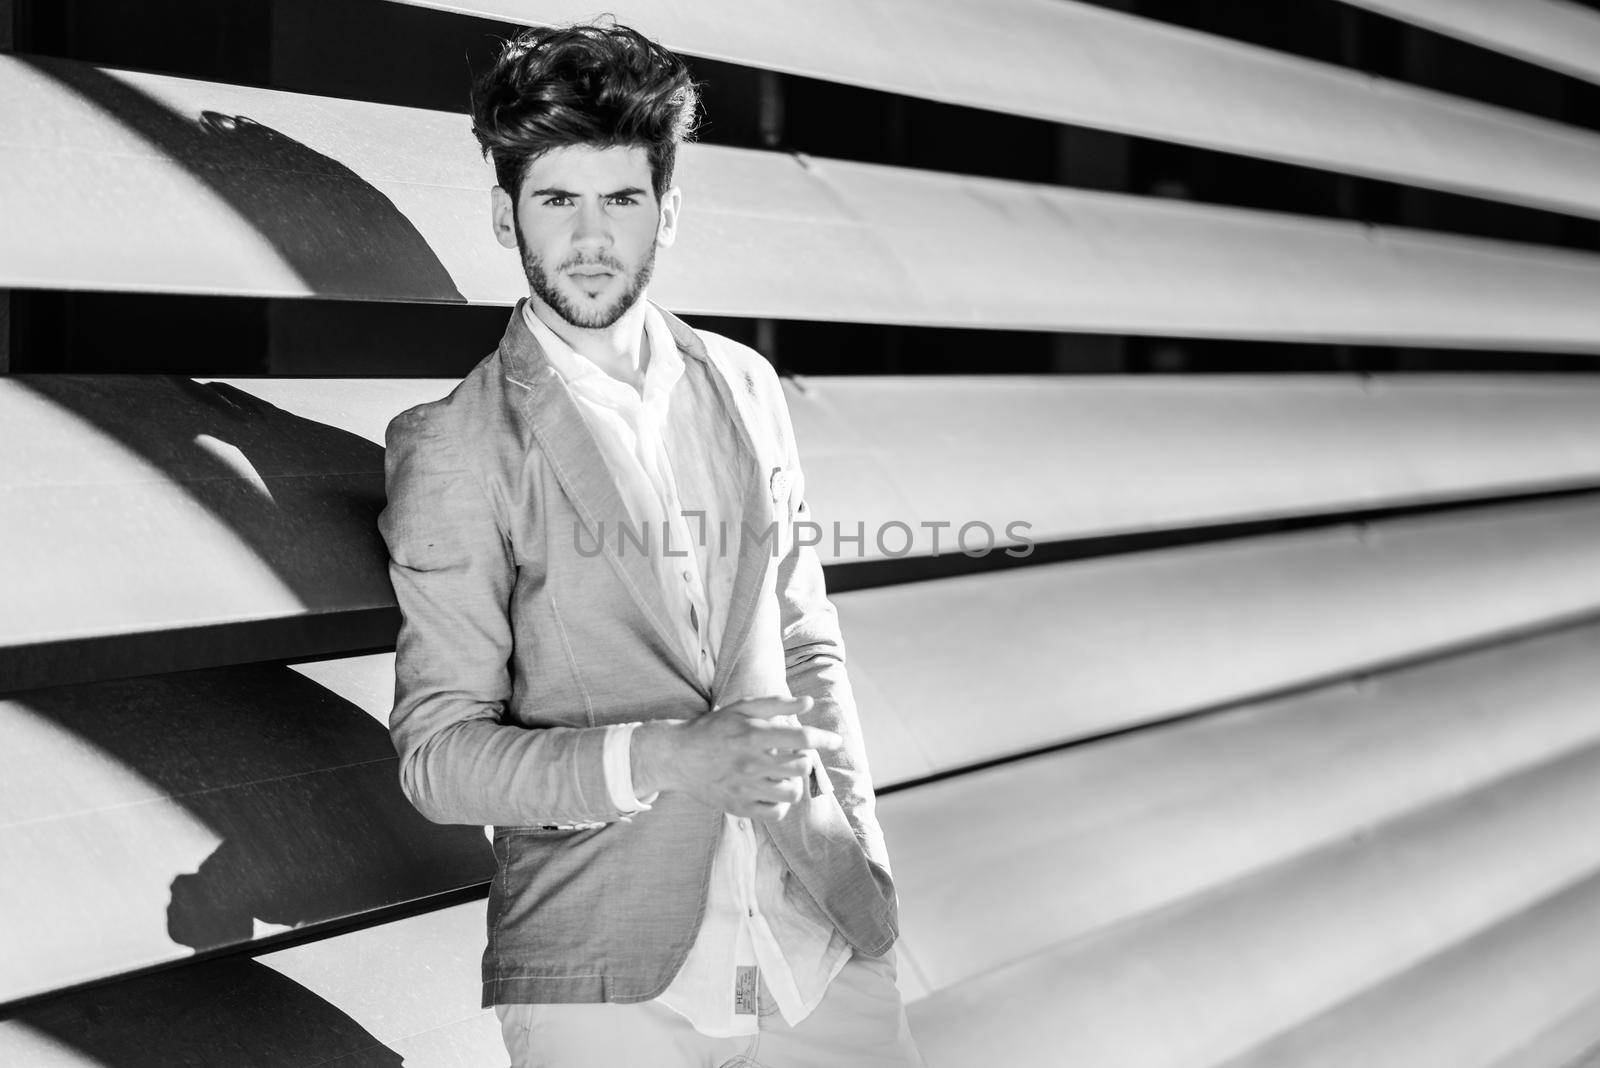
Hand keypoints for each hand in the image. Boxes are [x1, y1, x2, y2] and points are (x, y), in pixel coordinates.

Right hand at [633, 695, 840, 820]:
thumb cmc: (714, 728)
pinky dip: (781, 803)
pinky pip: (775, 813)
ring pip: (791, 792)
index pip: (802, 738)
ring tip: (783, 773)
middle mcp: (751, 763)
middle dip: (804, 759)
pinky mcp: (739, 807)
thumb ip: (777, 705)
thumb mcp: (742, 708)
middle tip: (794, 754)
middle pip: (801, 767)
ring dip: (793, 781)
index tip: (835, 741)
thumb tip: (808, 703)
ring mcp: (744, 788)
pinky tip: (772, 791)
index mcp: (753, 735)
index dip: (824, 738)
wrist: (678, 757)